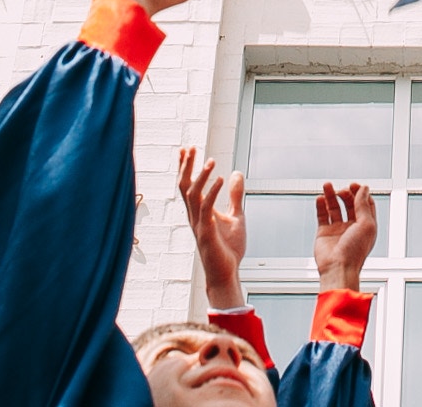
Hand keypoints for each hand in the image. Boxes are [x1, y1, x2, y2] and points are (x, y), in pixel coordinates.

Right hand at [178, 150, 246, 309]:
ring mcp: (199, 225)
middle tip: (191, 148)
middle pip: (185, 187)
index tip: (186, 149)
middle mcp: (195, 216)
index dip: (186, 167)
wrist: (227, 273)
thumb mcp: (236, 216)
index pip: (188, 185)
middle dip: (186, 167)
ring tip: (211, 161)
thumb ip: (235, 196)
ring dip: (201, 177)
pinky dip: (213, 193)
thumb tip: (236, 173)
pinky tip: (221, 179)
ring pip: (193, 196)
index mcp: (199, 212)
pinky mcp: (207, 234)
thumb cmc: (228, 248)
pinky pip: (206, 209)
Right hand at [314, 180, 376, 294]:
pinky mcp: (324, 233)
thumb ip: (363, 205)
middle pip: (349, 204)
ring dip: (331, 195)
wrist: (338, 268)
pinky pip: (322, 216)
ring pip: (334, 208)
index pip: (365, 204)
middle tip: (342, 190)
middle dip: (346, 194)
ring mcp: (338, 230)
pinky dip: (320, 205)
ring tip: (327, 185)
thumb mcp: (366, 224)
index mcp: (366, 226)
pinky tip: (320, 198)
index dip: (360, 193)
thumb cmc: (355, 251)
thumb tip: (363, 188)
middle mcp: (352, 227)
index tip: (354, 185)